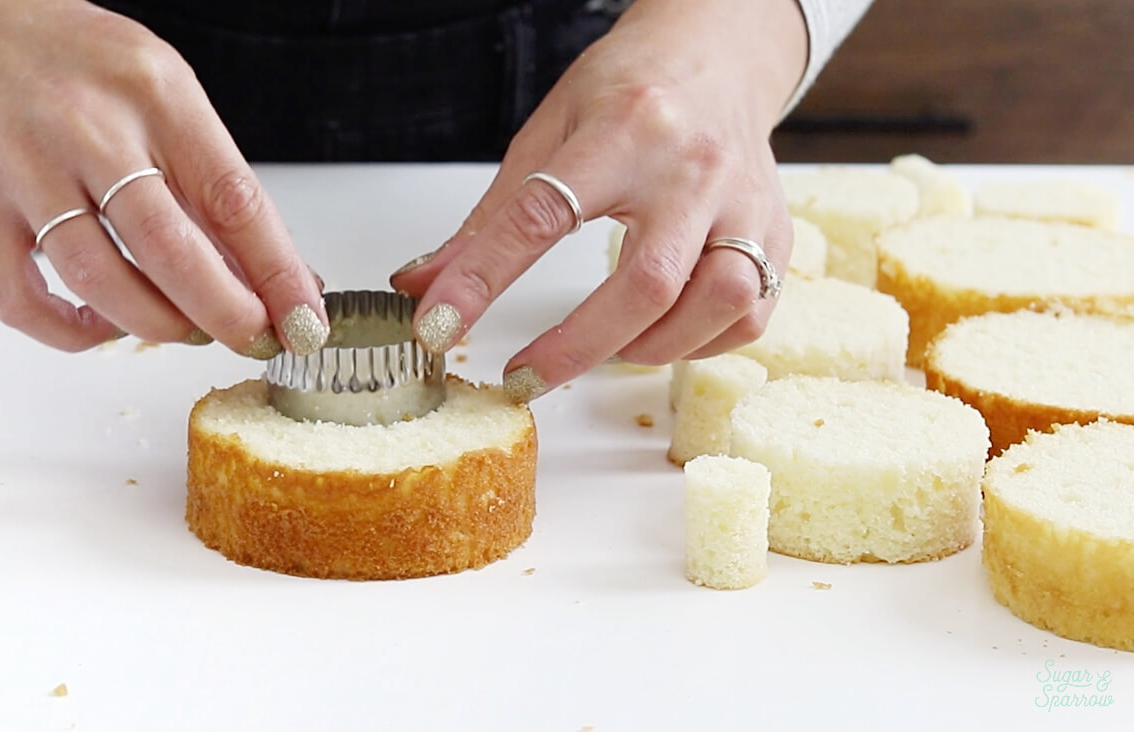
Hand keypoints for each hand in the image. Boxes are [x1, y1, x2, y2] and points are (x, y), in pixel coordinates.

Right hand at [0, 0, 325, 354]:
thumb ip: (213, 178)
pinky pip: (21, 299)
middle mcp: (88, 130)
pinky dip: (71, 333)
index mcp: (156, 95)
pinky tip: (106, 326)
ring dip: (156, 326)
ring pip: (98, 278)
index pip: (233, 199)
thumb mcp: (164, 90)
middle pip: (168, 248)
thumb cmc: (76, 59)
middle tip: (253, 338)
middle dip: (225, 313)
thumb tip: (276, 273)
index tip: (306, 320)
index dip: (277, 273)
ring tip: (187, 330)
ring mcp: (24, 169)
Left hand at [390, 0, 806, 399]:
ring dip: (650, 347)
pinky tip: (663, 332)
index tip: (439, 324)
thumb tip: (426, 284)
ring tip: (606, 347)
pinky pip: (750, 315)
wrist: (720, 54)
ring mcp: (747, 203)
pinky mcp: (778, 232)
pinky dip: (700, 342)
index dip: (483, 279)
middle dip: (577, 346)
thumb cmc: (633, 88)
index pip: (542, 214)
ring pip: (717, 304)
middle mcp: (695, 168)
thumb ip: (490, 218)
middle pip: (648, 283)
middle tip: (526, 375)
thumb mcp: (549, 132)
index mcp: (625, 130)